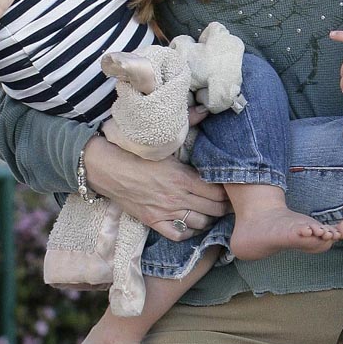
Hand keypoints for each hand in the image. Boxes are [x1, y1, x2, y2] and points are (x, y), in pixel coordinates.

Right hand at [82, 135, 229, 241]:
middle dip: (225, 207)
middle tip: (231, 203)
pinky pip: (178, 234)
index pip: (218, 191)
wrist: (107, 169)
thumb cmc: (137, 153)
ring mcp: (165, 212)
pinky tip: (193, 224)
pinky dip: (189, 232)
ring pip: (199, 224)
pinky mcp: (153, 222)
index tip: (235, 189)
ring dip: (210, 220)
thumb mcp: (165, 140)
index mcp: (183, 177)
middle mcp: (177, 198)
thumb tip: (205, 108)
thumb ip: (189, 123)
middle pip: (214, 209)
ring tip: (214, 213)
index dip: (230, 192)